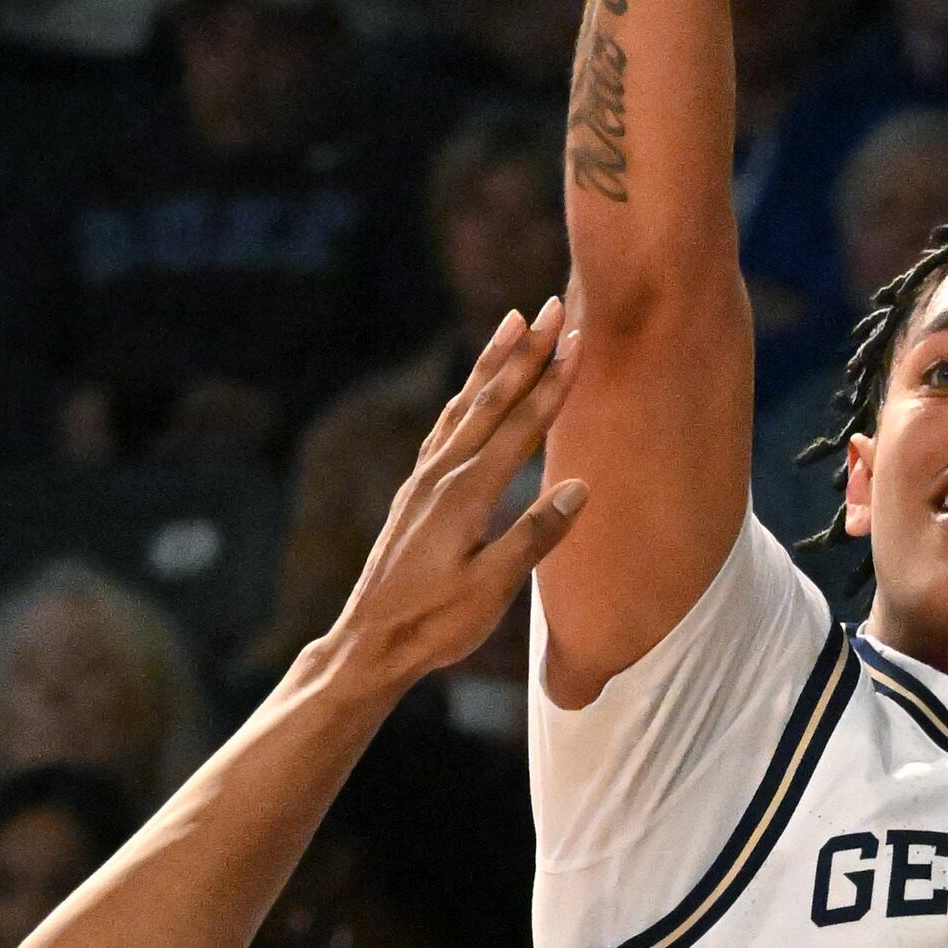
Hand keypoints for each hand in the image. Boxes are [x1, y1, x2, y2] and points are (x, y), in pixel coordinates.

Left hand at [316, 298, 585, 698]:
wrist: (368, 642)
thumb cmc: (432, 624)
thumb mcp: (490, 591)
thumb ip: (534, 537)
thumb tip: (579, 488)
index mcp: (465, 494)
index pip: (520, 426)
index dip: (552, 383)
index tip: (578, 341)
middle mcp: (441, 475)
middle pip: (492, 399)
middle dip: (526, 352)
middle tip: (553, 305)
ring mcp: (423, 480)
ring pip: (465, 406)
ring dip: (493, 362)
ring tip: (514, 322)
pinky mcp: (414, 492)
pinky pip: (444, 428)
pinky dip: (465, 397)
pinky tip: (471, 390)